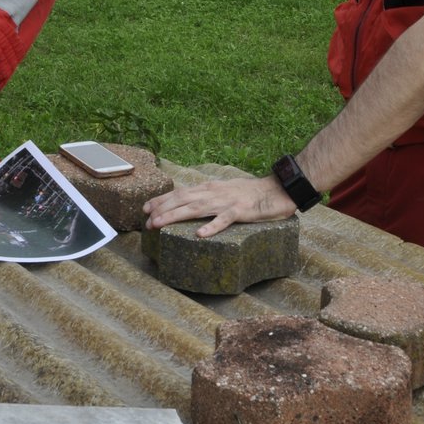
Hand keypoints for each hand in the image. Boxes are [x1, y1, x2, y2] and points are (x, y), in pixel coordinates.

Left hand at [143, 176, 293, 236]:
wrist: (278, 189)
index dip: (162, 200)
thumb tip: (191, 203)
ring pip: (196, 208)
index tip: (145, 208)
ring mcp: (227, 202)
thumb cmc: (251, 193)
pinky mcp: (241, 212)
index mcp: (210, 188)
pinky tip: (199, 235)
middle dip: (162, 208)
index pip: (181, 192)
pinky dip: (211, 226)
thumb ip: (209, 196)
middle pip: (183, 199)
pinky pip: (224, 220)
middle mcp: (214, 193)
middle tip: (145, 219)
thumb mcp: (225, 191)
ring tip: (159, 224)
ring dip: (175, 216)